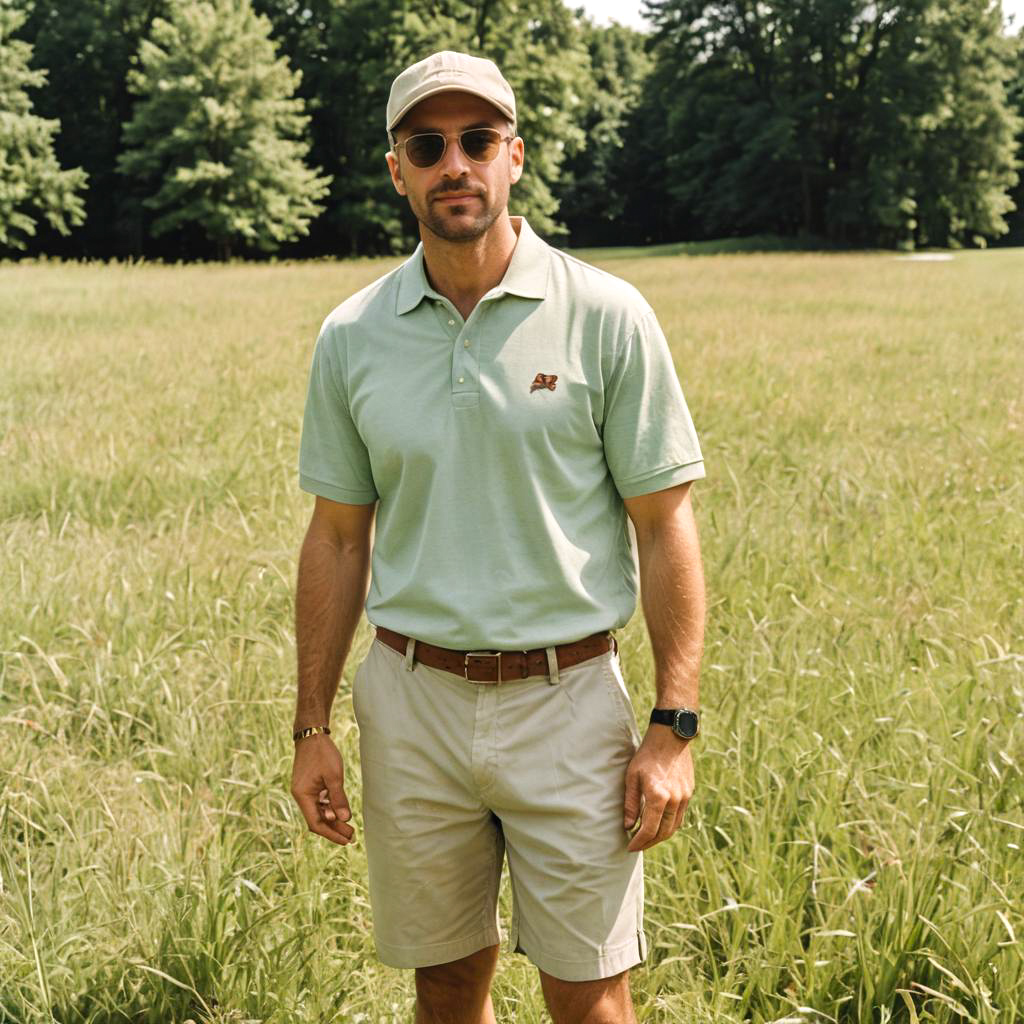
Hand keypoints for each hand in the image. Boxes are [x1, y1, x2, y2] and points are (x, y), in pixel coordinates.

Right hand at [290, 734, 355, 845]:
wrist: (312, 735)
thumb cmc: (322, 753)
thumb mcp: (333, 776)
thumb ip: (338, 798)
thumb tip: (345, 819)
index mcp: (303, 796)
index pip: (316, 823)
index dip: (331, 834)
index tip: (345, 841)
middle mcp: (302, 796)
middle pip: (318, 819)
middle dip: (334, 829)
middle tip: (352, 837)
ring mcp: (306, 791)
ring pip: (320, 811)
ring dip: (334, 819)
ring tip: (350, 828)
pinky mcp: (311, 786)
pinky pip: (321, 802)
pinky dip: (331, 808)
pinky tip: (342, 812)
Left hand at [623, 726, 693, 852]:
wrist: (670, 737)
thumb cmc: (647, 755)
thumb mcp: (632, 777)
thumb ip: (631, 803)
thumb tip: (628, 826)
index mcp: (658, 796)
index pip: (649, 829)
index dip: (639, 841)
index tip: (630, 847)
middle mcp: (674, 800)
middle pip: (663, 833)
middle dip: (649, 843)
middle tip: (637, 846)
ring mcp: (684, 797)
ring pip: (674, 827)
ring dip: (660, 836)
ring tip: (647, 838)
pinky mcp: (689, 793)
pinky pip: (680, 816)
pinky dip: (669, 825)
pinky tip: (659, 824)